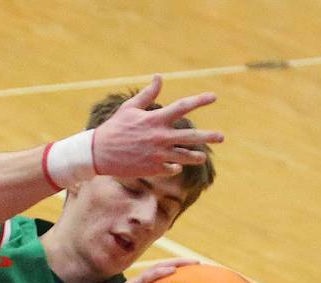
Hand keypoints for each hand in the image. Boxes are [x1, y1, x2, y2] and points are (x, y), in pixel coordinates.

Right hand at [87, 258, 198, 282]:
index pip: (162, 280)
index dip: (179, 275)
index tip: (197, 275)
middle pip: (162, 270)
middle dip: (181, 265)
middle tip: (199, 264)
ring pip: (156, 269)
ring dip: (175, 264)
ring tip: (192, 263)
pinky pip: (145, 278)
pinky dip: (159, 273)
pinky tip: (173, 271)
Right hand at [92, 75, 224, 177]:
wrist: (99, 153)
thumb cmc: (114, 128)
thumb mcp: (129, 108)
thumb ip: (148, 95)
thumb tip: (159, 77)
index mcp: (155, 119)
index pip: (182, 107)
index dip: (199, 100)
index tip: (214, 97)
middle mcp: (160, 137)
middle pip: (191, 136)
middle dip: (208, 136)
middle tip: (221, 137)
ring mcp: (158, 154)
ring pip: (184, 156)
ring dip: (195, 156)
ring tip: (203, 157)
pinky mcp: (153, 168)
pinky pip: (171, 168)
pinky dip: (174, 167)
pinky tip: (176, 166)